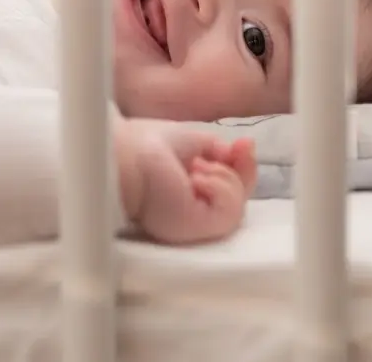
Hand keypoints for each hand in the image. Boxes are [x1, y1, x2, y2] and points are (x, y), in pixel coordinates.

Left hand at [119, 118, 256, 244]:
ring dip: (227, 178)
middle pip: (238, 200)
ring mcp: (194, 226)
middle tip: (241, 148)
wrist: (126, 157)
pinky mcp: (195, 231)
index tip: (243, 144)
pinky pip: (229, 213)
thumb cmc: (147, 145)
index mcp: (190, 194)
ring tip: (199, 167)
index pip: (228, 189)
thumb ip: (220, 151)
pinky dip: (221, 188)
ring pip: (237, 209)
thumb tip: (245, 148)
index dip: (242, 168)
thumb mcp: (195, 141)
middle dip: (245, 171)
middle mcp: (192, 213)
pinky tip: (198, 178)